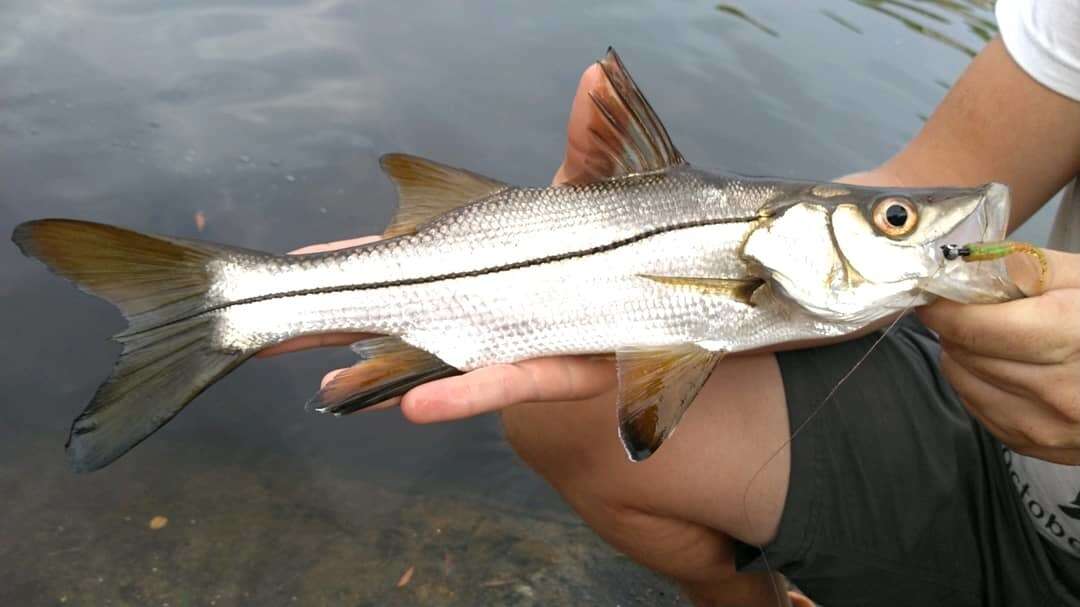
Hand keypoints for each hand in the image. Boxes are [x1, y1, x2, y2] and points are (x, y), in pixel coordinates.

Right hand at [260, 63, 620, 421]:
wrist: (665, 301)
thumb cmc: (615, 242)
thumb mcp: (594, 185)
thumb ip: (587, 138)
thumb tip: (597, 71)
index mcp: (469, 253)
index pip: (394, 253)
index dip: (341, 259)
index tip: (291, 264)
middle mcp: (476, 300)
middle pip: (395, 312)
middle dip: (335, 322)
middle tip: (271, 331)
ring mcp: (508, 338)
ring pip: (433, 357)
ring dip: (377, 374)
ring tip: (327, 385)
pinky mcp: (547, 370)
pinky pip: (499, 384)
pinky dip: (460, 394)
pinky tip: (414, 406)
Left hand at [917, 249, 1079, 464]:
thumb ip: (1020, 266)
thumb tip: (959, 268)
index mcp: (1073, 336)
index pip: (974, 328)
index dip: (944, 309)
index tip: (934, 296)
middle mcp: (1061, 391)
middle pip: (967, 355)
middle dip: (957, 329)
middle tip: (969, 312)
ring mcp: (1051, 427)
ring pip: (965, 384)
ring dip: (963, 357)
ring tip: (991, 339)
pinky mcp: (1042, 446)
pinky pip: (981, 412)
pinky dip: (978, 386)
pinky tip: (1003, 368)